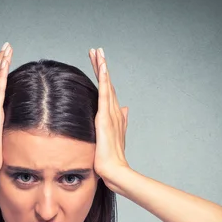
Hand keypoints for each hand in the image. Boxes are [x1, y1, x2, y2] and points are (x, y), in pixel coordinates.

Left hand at [88, 47, 129, 179]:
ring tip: (97, 52)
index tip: (98, 63)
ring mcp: (111, 113)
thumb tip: (126, 109)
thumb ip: (120, 123)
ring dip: (102, 67)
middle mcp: (114, 112)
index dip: (103, 77)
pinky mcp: (106, 117)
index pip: (107, 92)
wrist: (114, 171)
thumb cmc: (110, 160)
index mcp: (112, 116)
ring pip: (107, 85)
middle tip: (96, 50)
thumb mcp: (112, 139)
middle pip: (107, 84)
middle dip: (101, 66)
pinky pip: (106, 94)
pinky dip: (105, 79)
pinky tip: (103, 67)